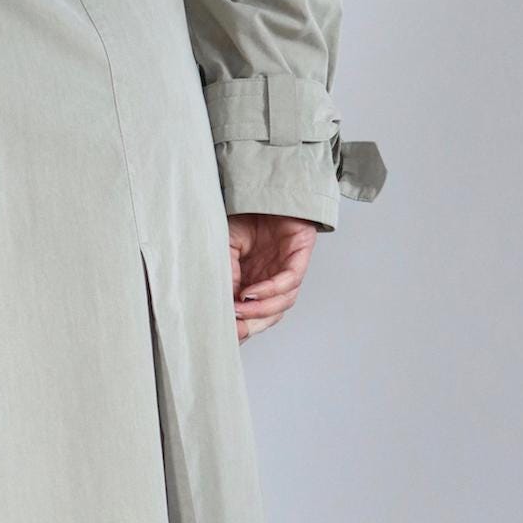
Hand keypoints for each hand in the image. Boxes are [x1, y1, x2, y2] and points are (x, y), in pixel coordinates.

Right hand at [227, 214, 316, 341]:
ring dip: (260, 310)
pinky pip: (289, 281)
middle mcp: (273, 278)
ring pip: (281, 302)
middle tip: (233, 331)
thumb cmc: (243, 215)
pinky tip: (251, 292)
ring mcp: (288, 268)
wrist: (260, 188)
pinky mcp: (300, 255)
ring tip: (239, 310)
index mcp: (255, 280)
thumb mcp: (225, 249)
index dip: (240, 326)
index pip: (252, 312)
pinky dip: (270, 290)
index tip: (222, 334)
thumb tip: (223, 306)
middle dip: (251, 325)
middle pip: (269, 315)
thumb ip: (226, 276)